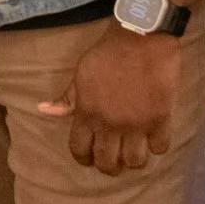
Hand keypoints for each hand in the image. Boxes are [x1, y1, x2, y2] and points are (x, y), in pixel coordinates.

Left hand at [37, 26, 180, 174]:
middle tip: (114, 160)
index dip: (84, 158)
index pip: (80, 150)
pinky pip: (160, 147)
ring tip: (134, 152)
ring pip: (135, 162)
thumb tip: (44, 110)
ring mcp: (136, 124)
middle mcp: (110, 125)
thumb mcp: (81, 74)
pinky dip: (157, 146)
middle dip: (109, 166)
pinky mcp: (160, 119)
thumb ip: (67, 98)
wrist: (140, 37)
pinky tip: (154, 138)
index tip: (90, 157)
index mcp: (87, 114)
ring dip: (133, 160)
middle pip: (108, 163)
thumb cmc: (107, 53)